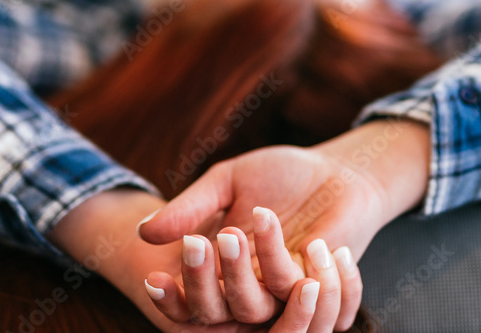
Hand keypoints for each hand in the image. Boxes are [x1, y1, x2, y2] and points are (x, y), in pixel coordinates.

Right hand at [139, 118, 432, 330]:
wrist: (336, 170)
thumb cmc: (280, 176)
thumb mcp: (227, 182)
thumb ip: (190, 207)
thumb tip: (144, 232)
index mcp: (221, 272)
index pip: (187, 302)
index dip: (168, 298)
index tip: (153, 277)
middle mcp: (249, 291)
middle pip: (215, 312)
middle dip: (201, 282)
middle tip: (197, 241)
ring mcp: (283, 293)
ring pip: (254, 308)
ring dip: (243, 272)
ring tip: (252, 220)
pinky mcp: (318, 287)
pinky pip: (298, 292)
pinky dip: (287, 259)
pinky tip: (296, 231)